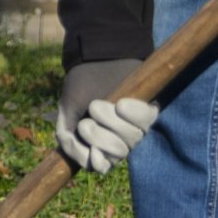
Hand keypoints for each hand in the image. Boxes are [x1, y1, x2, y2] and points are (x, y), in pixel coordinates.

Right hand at [55, 58, 159, 174]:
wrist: (96, 53)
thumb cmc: (82, 82)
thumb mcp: (68, 111)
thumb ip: (70, 140)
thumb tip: (90, 163)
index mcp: (99, 140)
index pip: (103, 164)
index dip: (99, 162)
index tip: (93, 152)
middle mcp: (120, 136)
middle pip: (118, 153)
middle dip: (102, 136)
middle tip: (91, 113)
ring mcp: (136, 124)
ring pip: (132, 140)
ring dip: (114, 124)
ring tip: (99, 105)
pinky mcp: (149, 109)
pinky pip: (146, 122)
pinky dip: (133, 115)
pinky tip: (121, 104)